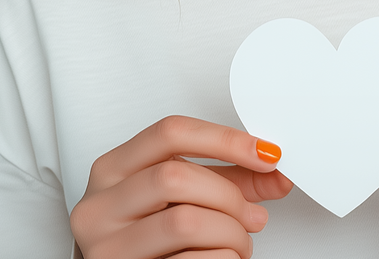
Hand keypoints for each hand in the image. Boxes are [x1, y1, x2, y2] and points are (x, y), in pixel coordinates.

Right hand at [70, 115, 292, 258]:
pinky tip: (225, 257)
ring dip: (229, 232)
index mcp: (113, 169)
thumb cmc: (148, 238)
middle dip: (228, 195)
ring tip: (240, 241)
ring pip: (184, 221)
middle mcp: (100, 205)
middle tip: (253, 214)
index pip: (170, 132)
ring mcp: (106, 247)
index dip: (224, 139)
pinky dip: (221, 258)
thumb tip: (278, 172)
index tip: (265, 154)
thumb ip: (228, 179)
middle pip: (176, 176)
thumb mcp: (181, 197)